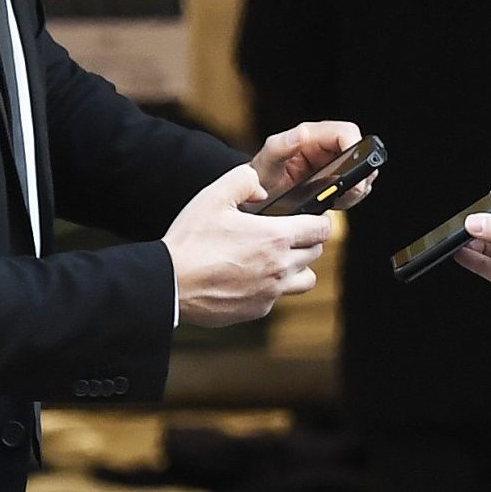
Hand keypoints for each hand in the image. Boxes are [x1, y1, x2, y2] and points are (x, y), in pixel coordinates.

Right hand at [164, 161, 327, 326]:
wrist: (169, 282)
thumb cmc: (190, 240)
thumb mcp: (213, 196)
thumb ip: (244, 181)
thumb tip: (263, 191)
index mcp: (275, 238)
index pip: (321, 228)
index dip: (320, 220)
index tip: (313, 217)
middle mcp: (280, 267)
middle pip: (316, 252)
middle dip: (307, 240)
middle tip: (287, 233)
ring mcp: (271, 292)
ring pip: (306, 279)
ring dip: (298, 267)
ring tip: (276, 258)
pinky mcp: (258, 309)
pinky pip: (278, 297)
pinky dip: (272, 286)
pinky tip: (250, 275)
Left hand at [252, 118, 372, 207]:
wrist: (256, 200)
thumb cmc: (259, 179)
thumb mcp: (266, 163)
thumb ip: (280, 147)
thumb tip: (300, 134)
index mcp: (311, 136)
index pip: (346, 132)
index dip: (356, 148)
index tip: (352, 172)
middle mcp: (325, 146)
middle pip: (359, 151)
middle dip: (358, 173)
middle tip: (345, 191)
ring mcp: (332, 162)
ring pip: (360, 169)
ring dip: (355, 187)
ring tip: (337, 198)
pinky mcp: (335, 179)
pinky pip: (355, 184)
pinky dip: (351, 196)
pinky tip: (335, 201)